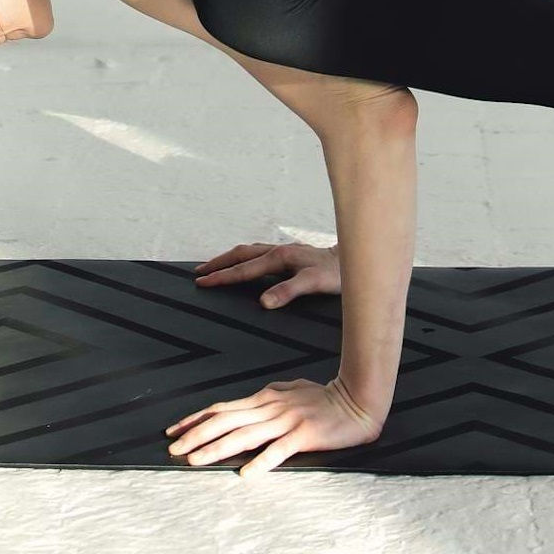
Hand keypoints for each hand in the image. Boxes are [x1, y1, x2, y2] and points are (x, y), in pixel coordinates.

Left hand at [165, 375, 381, 477]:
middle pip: (225, 421)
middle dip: (196, 435)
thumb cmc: (325, 398)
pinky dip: (261, 462)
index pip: (222, 409)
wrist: (357, 400)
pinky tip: (246, 474)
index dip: (196, 420)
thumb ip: (272, 396)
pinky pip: (278, 450)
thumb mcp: (293, 390)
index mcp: (265, 398)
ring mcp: (286, 420)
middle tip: (173, 449)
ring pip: (244, 435)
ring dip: (217, 448)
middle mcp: (270, 407)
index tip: (174, 431)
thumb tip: (255, 399)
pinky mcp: (303, 434)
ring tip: (195, 460)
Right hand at [193, 241, 340, 307]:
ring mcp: (283, 251)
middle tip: (198, 273)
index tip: (201, 282)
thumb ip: (289, 292)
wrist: (355, 259)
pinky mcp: (289, 255)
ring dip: (229, 259)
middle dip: (218, 264)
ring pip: (248, 252)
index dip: (221, 277)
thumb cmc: (337, 273)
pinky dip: (244, 258)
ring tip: (213, 267)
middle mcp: (278, 251)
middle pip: (240, 255)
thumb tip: (263, 302)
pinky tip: (245, 264)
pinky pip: (259, 254)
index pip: (243, 269)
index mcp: (279, 258)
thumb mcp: (314, 283)